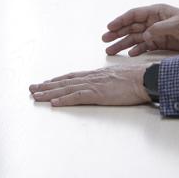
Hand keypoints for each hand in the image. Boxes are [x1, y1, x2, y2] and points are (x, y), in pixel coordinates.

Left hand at [29, 65, 150, 106]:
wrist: (146, 77)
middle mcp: (92, 77)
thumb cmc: (138, 78)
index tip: (47, 82)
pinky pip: (77, 97)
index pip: (73, 76)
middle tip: (32, 88)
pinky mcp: (98, 94)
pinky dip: (64, 100)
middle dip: (47, 85)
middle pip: (65, 81)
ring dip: (49, 93)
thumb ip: (111, 81)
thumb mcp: (120, 77)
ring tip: (36, 95)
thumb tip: (109, 85)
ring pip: (66, 88)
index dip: (58, 80)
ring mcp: (94, 85)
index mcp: (98, 74)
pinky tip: (53, 103)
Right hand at [102, 3, 178, 55]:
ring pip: (134, 38)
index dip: (121, 20)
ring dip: (123, 43)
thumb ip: (160, 28)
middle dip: (117, 33)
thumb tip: (146, 34)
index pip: (134, 15)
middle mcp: (153, 22)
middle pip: (130, 27)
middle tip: (104, 39)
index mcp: (155, 12)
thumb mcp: (177, 23)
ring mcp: (155, 33)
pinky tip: (129, 54)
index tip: (110, 26)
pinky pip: (144, 46)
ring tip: (110, 50)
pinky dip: (136, 50)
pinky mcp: (159, 43)